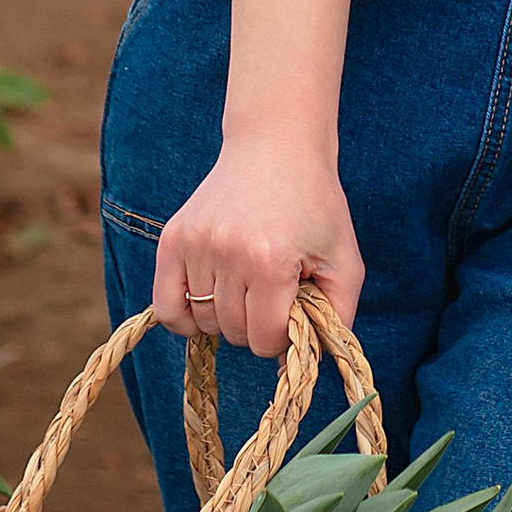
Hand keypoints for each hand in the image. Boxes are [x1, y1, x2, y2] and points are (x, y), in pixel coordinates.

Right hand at [152, 129, 362, 359]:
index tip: (293, 310)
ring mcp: (195, 244)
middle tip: (273, 293)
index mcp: (270, 260)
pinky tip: (208, 300)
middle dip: (257, 325)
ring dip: (226, 316)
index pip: (264, 339)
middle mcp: (226, 252)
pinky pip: (166, 306)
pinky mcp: (173, 238)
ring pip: (202, 321)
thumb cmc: (316, 206)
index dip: (283, 336)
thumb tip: (297, 364)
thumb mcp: (345, 261)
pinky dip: (185, 316)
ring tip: (246, 286)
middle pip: (234, 333)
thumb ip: (337, 319)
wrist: (275, 147)